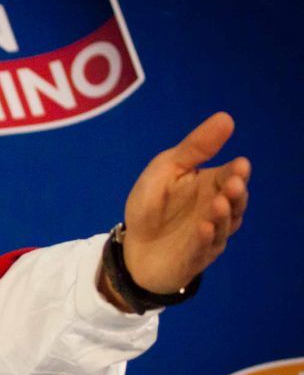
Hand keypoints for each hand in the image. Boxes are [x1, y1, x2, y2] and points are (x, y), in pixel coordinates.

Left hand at [120, 112, 250, 294]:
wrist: (133, 245)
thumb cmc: (152, 204)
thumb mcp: (167, 168)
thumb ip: (195, 148)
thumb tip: (226, 118)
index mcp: (211, 185)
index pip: (230, 176)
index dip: (236, 172)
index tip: (240, 164)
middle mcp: (216, 210)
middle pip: (233, 201)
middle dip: (235, 192)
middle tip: (233, 182)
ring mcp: (208, 235)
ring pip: (223, 226)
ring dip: (222, 215)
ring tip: (219, 203)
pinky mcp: (194, 257)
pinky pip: (202, 248)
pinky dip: (204, 238)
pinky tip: (203, 227)